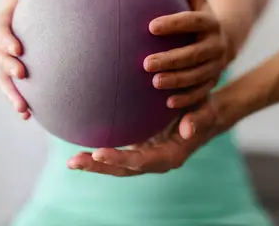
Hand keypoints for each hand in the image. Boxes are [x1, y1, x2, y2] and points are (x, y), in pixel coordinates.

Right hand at [0, 0, 41, 118]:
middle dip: (8, 68)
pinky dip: (19, 100)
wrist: (33, 7)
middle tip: (22, 75)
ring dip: (11, 94)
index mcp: (4, 20)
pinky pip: (14, 86)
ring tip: (23, 110)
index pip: (0, 29)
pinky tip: (30, 116)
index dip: (6, 39)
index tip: (19, 48)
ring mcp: (5, 58)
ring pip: (3, 77)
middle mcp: (0, 41)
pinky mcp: (15, 69)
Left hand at [67, 97, 222, 175]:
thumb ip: (199, 119)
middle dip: (99, 167)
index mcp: (170, 156)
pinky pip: (118, 152)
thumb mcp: (206, 111)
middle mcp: (155, 160)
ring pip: (118, 164)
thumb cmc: (205, 109)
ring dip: (94, 164)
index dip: (121, 159)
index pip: (142, 161)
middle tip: (74, 161)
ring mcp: (146, 155)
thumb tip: (188, 129)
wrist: (203, 113)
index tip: (99, 153)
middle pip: (124, 168)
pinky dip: (100, 153)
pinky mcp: (139, 146)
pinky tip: (82, 145)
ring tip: (71, 160)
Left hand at [143, 0, 229, 108]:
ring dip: (176, 80)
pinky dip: (185, 98)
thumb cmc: (199, 15)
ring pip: (197, 75)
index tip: (150, 25)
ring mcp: (215, 65)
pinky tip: (165, 103)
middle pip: (194, 53)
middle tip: (145, 62)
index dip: (173, 23)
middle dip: (171, 58)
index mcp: (210, 22)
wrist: (224, 41)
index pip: (192, 21)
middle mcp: (215, 45)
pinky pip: (200, 93)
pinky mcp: (212, 82)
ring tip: (153, 82)